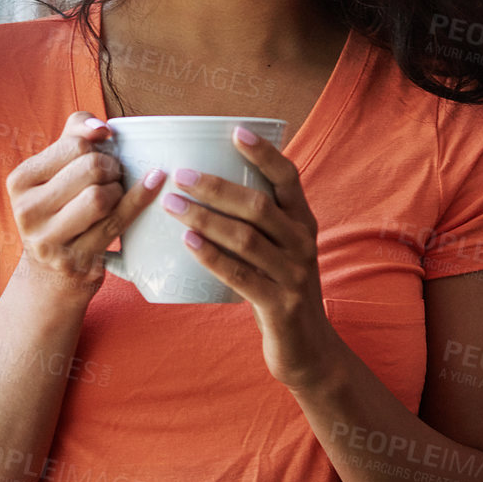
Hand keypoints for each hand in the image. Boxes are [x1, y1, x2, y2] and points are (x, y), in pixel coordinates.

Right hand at [7, 111, 165, 298]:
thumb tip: (101, 128)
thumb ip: (76, 132)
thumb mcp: (57, 166)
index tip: (99, 156)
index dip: (97, 147)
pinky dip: (139, 201)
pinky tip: (153, 185)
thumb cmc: (60, 205)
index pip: (75, 145)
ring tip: (114, 193)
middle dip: (112, 167)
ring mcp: (48, 241)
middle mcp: (26, 212)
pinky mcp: (75, 262)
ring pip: (101, 197)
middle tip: (112, 175)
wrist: (51, 271)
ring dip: (119, 189)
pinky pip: (117, 222)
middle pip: (91, 168)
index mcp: (20, 181)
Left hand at [161, 127, 339, 389]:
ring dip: (206, 219)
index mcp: (304, 222)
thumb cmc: (281, 290)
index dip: (264, 153)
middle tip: (181, 175)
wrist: (309, 350)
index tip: (235, 131)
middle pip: (259, 205)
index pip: (289, 177)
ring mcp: (294, 274)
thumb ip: (257, 225)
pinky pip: (241, 276)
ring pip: (246, 238)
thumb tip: (205, 191)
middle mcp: (303, 242)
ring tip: (173, 206)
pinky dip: (213, 257)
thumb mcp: (280, 252)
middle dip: (216, 187)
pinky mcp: (281, 305)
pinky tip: (189, 244)